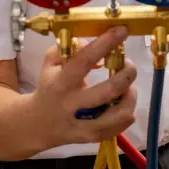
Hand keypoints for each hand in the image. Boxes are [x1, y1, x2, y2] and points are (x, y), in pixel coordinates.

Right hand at [31, 26, 137, 147]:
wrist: (38, 124)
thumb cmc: (49, 88)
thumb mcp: (50, 64)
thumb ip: (68, 48)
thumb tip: (91, 42)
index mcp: (61, 83)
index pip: (84, 61)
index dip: (104, 44)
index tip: (121, 31)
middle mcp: (73, 105)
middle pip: (108, 91)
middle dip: (126, 74)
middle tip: (128, 64)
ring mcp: (84, 125)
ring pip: (119, 113)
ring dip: (130, 95)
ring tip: (128, 86)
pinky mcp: (93, 137)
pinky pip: (120, 127)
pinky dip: (128, 112)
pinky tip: (122, 102)